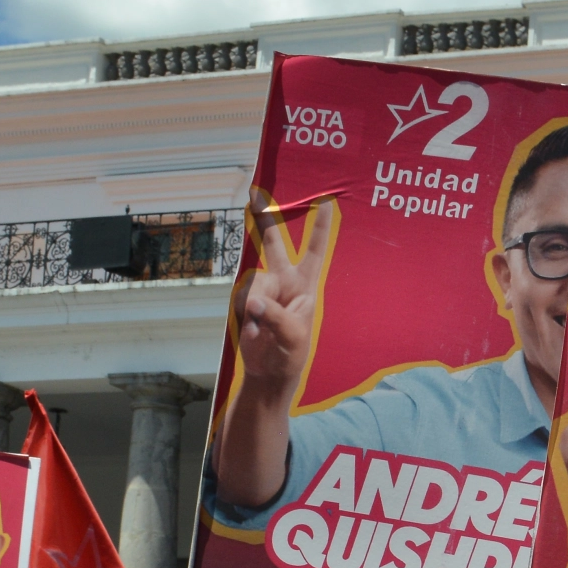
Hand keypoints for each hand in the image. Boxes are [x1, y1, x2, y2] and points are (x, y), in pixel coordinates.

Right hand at [238, 193, 337, 397]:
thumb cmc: (291, 355)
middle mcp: (284, 282)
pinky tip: (254, 334)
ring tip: (263, 332)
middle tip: (253, 194)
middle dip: (264, 220)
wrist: (269, 373)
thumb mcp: (293, 337)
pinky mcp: (246, 301)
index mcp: (305, 286)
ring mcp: (263, 290)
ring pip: (253, 285)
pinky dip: (246, 319)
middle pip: (274, 245)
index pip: (314, 251)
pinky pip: (241, 300)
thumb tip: (254, 303)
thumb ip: (276, 316)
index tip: (326, 200)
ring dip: (255, 309)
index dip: (319, 227)